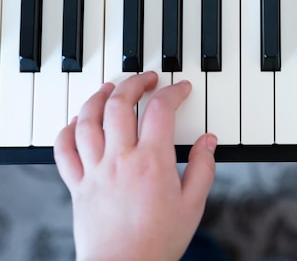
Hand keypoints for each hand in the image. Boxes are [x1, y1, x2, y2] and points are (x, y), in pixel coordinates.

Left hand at [54, 72, 216, 260]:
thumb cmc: (158, 241)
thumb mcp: (193, 204)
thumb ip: (203, 167)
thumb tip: (209, 141)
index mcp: (152, 161)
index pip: (160, 110)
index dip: (172, 92)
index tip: (180, 89)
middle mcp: (120, 159)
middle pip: (119, 104)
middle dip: (134, 83)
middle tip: (146, 79)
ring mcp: (95, 170)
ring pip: (88, 120)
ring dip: (99, 97)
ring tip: (110, 87)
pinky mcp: (77, 184)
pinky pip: (64, 149)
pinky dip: (69, 129)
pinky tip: (79, 121)